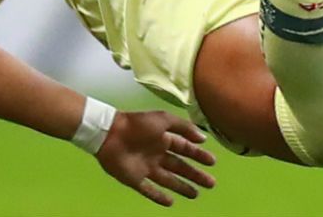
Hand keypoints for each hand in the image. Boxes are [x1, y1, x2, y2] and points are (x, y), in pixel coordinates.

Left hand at [95, 109, 217, 206]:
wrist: (110, 133)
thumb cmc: (137, 124)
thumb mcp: (163, 119)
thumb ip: (184, 128)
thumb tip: (203, 138)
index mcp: (164, 139)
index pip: (185, 149)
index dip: (199, 156)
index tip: (212, 162)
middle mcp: (158, 155)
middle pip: (180, 167)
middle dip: (195, 175)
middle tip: (211, 184)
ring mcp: (146, 168)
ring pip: (168, 180)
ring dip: (182, 187)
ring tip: (196, 195)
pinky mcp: (135, 179)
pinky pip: (149, 190)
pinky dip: (159, 196)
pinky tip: (170, 202)